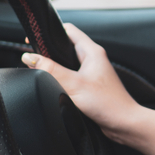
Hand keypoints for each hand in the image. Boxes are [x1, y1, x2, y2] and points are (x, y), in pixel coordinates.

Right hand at [21, 23, 139, 143]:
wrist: (124, 124)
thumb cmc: (108, 104)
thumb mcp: (74, 84)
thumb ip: (51, 70)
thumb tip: (30, 57)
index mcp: (92, 52)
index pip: (68, 31)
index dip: (49, 32)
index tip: (33, 37)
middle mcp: (93, 60)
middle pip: (65, 48)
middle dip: (49, 51)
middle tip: (34, 57)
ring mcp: (92, 73)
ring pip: (67, 64)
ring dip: (55, 67)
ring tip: (42, 72)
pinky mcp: (90, 87)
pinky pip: (71, 78)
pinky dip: (60, 80)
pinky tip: (54, 87)